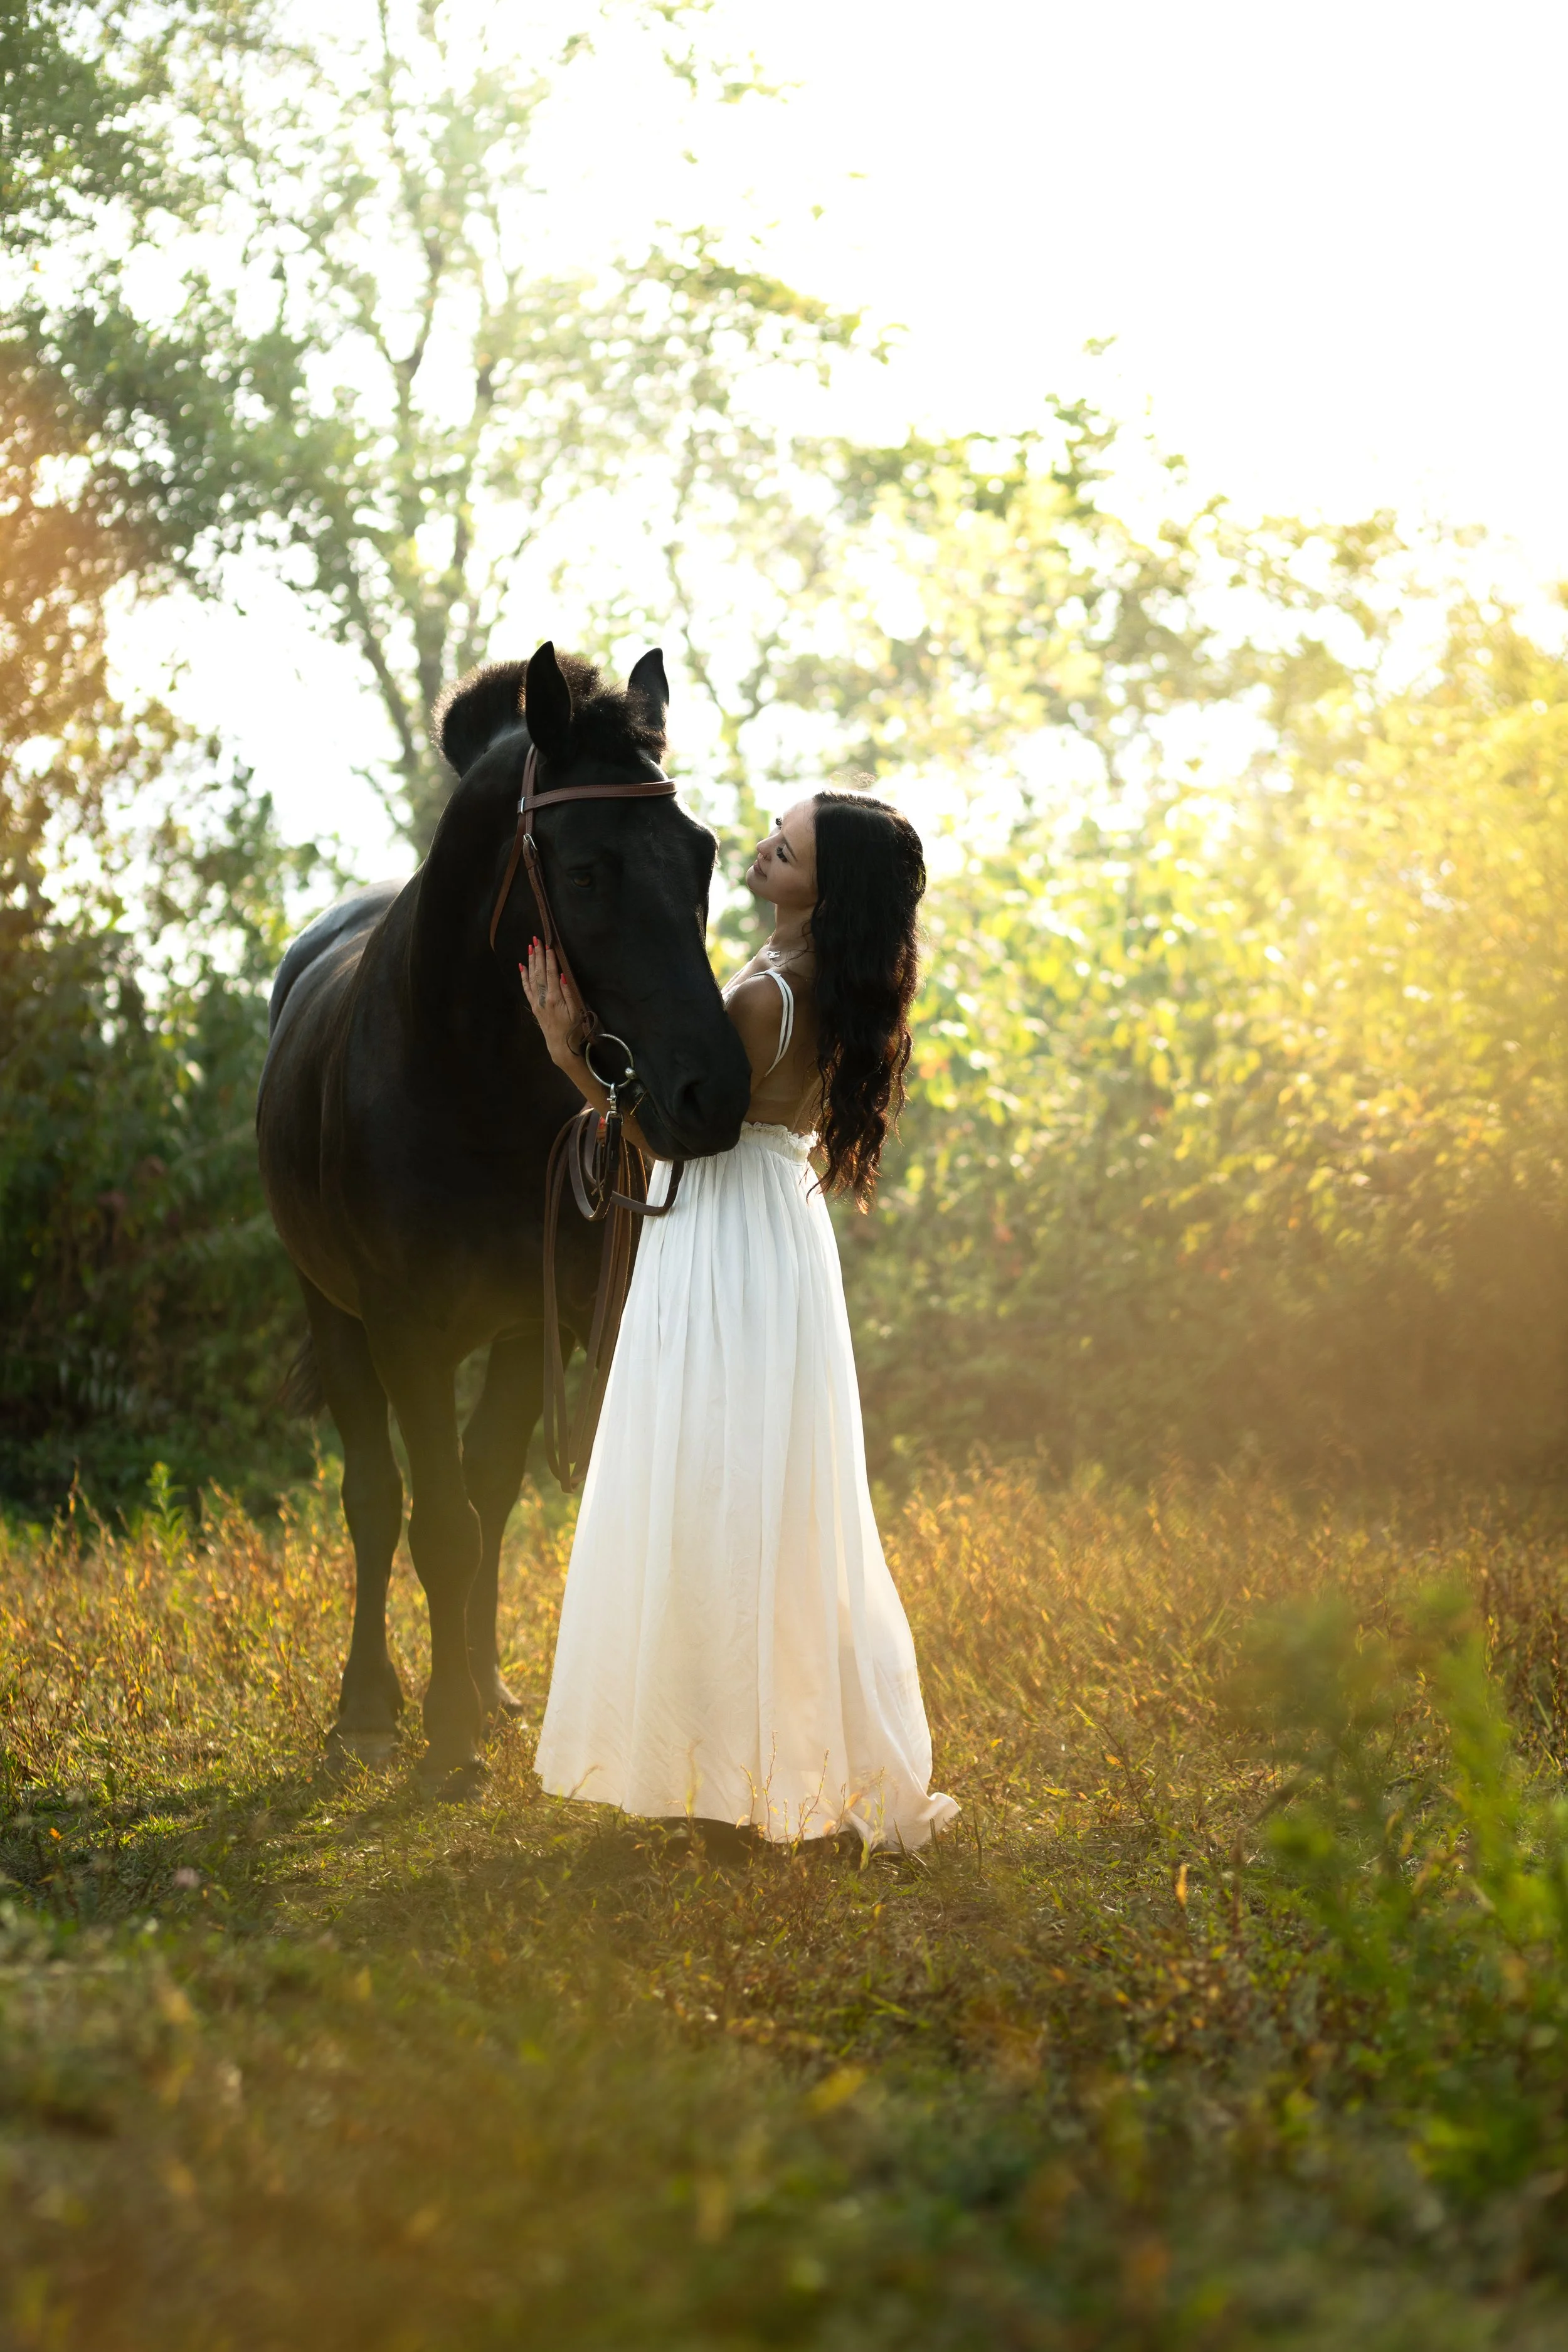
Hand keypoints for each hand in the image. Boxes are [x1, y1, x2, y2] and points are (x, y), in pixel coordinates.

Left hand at [521, 938, 585, 1066]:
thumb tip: (563, 974)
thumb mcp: (576, 1011)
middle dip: (538, 955)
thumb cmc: (573, 1029)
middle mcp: (542, 998)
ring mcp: (536, 1002)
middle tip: (537, 940)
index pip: (551, 974)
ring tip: (530, 947)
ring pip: (531, 978)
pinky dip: (524, 976)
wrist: (560, 1046)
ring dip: (531, 962)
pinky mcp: (534, 1006)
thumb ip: (569, 992)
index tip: (549, 946)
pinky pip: (526, 988)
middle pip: (539, 972)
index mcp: (554, 998)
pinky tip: (522, 966)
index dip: (550, 959)